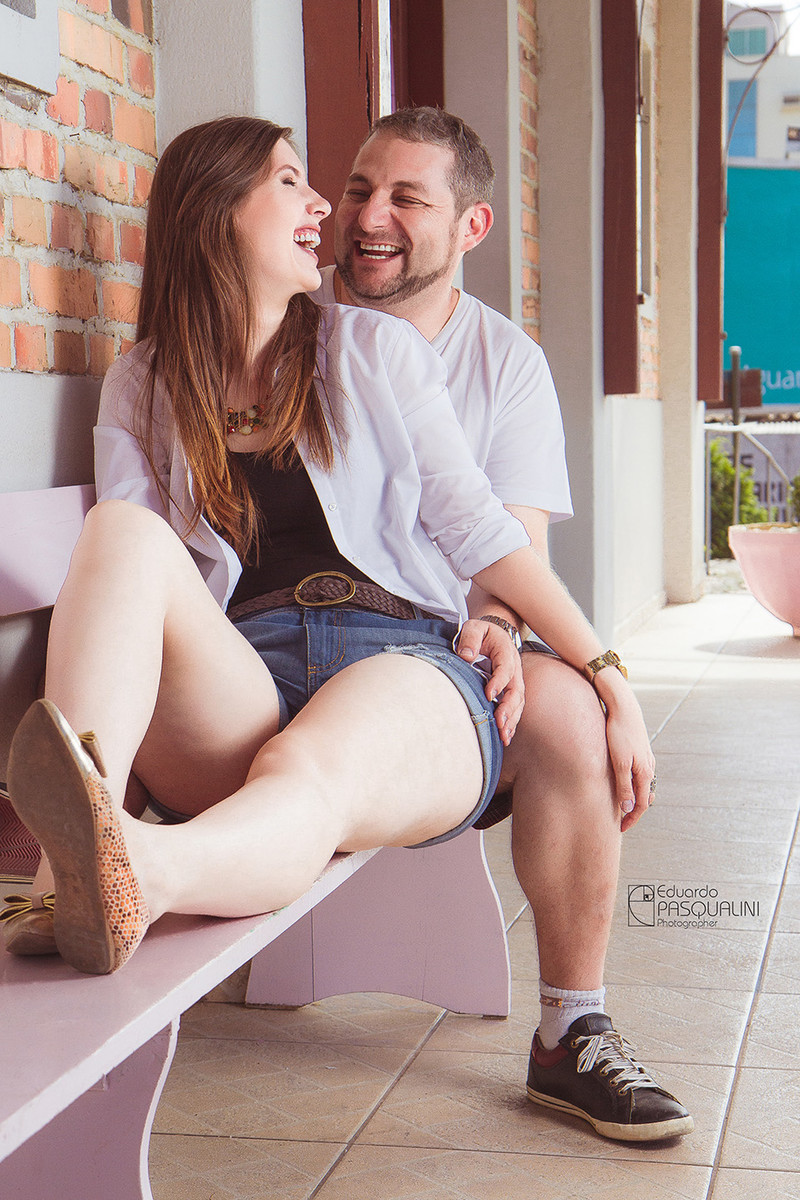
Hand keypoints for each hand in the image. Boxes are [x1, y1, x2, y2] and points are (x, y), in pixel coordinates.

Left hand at [456, 618, 524, 745]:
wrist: (492, 634)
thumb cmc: (481, 632)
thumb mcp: (473, 627)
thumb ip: (470, 638)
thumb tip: (466, 655)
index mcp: (505, 651)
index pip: (505, 668)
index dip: (498, 682)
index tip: (489, 695)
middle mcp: (514, 667)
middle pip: (516, 690)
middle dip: (509, 708)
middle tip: (499, 722)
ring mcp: (515, 680)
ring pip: (518, 702)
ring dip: (512, 719)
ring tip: (504, 735)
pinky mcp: (511, 689)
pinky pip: (515, 707)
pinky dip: (512, 722)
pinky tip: (506, 736)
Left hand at [594, 669, 655, 830]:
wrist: (624, 707)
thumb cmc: (618, 734)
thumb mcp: (619, 763)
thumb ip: (624, 786)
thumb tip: (628, 809)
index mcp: (645, 774)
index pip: (640, 805)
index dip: (631, 819)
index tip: (620, 829)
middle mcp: (649, 768)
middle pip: (644, 798)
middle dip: (634, 812)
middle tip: (621, 822)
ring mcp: (646, 759)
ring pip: (644, 787)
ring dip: (636, 799)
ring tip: (623, 808)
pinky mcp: (641, 752)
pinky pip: (641, 776)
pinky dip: (635, 786)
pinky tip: (625, 785)